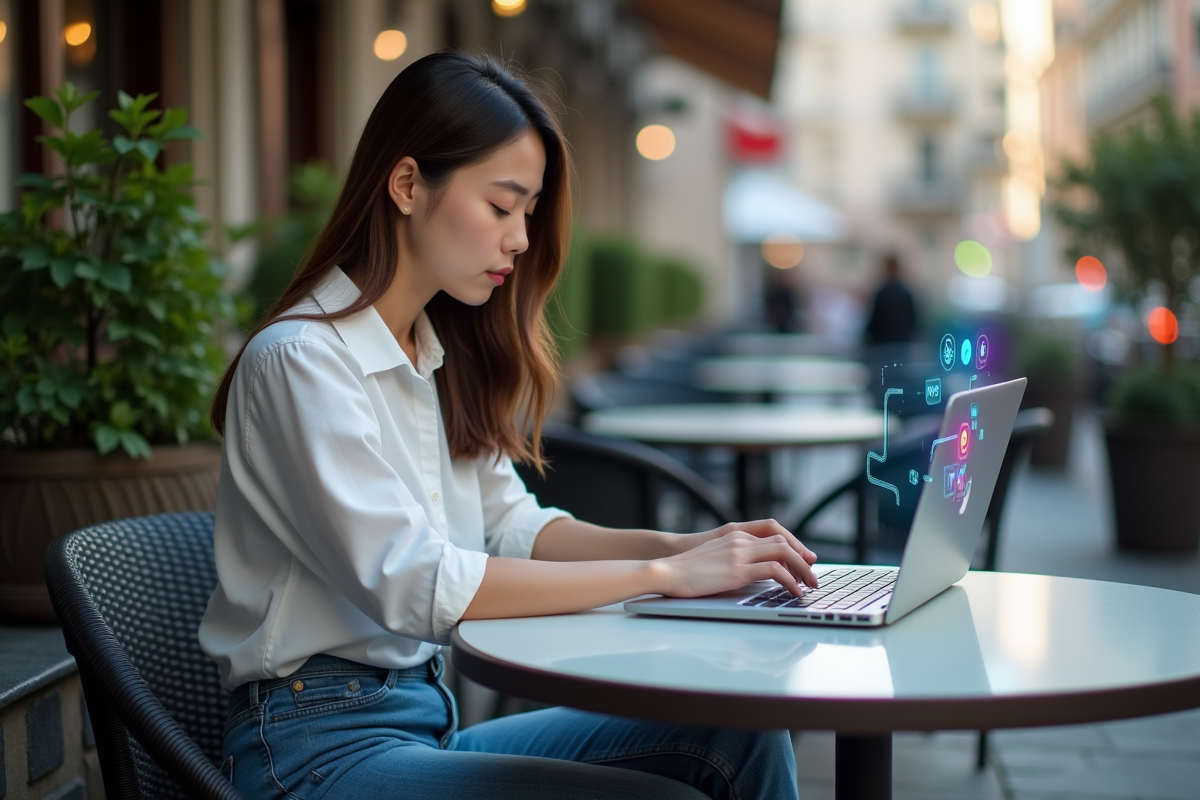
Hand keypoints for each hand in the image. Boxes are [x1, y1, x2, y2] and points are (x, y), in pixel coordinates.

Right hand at [650, 528, 818, 598]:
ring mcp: (740, 554)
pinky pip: (774, 571)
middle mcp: (740, 540)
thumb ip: (731, 556)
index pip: (773, 534)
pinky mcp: (738, 570)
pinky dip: (790, 581)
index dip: (792, 545)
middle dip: (801, 557)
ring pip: (783, 553)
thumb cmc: (686, 570)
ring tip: (809, 585)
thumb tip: (749, 571)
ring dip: (801, 569)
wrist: (667, 570)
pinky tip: (794, 592)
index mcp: (734, 535)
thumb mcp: (713, 557)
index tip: (803, 560)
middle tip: (812, 574)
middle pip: (782, 541)